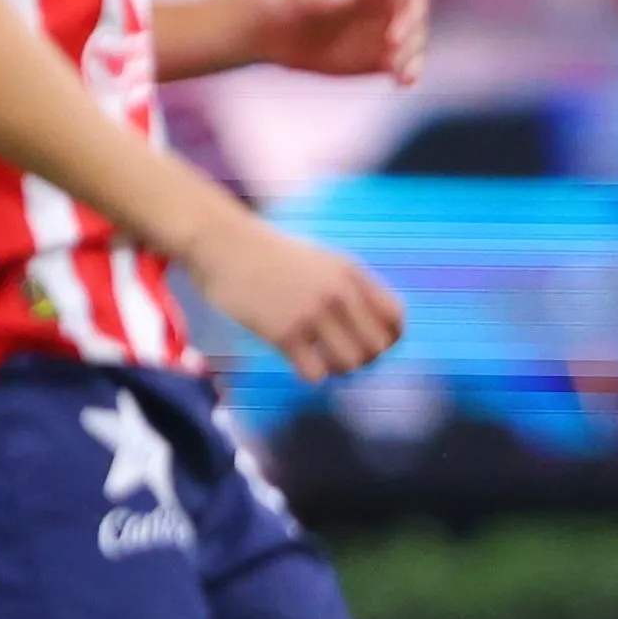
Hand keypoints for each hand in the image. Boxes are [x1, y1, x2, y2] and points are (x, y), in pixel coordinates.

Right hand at [190, 212, 406, 381]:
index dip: (388, 338)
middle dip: (363, 358)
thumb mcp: (321, 260)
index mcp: (352, 273)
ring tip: (318, 358)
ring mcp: (312, 313)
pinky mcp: (283, 333)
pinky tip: (297, 360)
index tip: (366, 342)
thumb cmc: (269, 256)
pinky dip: (310, 374)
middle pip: (377, 347)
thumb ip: (350, 287)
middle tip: (339, 355)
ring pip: (350, 364)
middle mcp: (339, 292)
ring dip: (336, 368)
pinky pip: (315, 374)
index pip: (395, 318)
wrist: (222, 244)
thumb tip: (375, 327)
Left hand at [258, 0, 427, 83]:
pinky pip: (404, 62)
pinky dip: (408, 72)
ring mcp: (385, 26)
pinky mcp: (382, 54)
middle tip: (392, 43)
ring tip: (395, 70)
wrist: (274, 32)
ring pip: (414, 37)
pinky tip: (403, 83)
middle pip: (414, 5)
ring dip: (411, 53)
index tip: (404, 4)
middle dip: (410, 24)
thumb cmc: (284, 3)